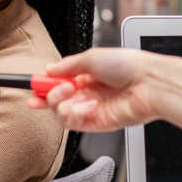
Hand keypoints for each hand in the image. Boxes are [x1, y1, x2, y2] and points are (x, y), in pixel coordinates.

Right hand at [27, 48, 170, 131]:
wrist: (149, 83)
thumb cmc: (127, 65)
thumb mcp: (92, 57)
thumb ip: (67, 66)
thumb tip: (48, 69)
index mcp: (87, 75)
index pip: (58, 82)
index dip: (44, 84)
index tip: (32, 83)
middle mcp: (88, 92)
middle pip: (56, 100)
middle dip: (47, 96)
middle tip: (51, 90)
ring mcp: (92, 109)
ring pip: (61, 113)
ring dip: (61, 104)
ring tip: (73, 94)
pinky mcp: (97, 124)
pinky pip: (74, 123)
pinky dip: (75, 113)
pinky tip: (88, 105)